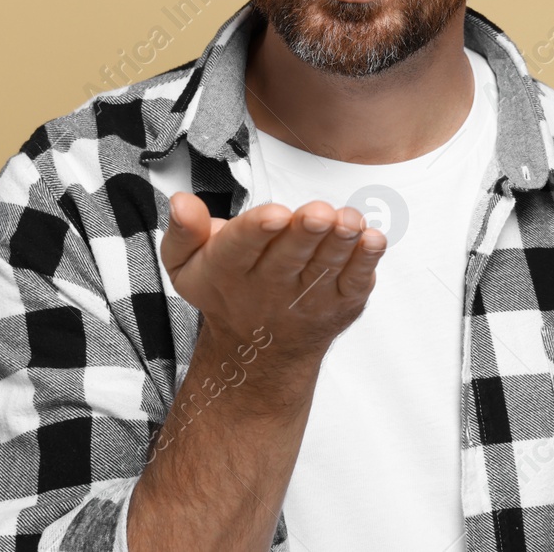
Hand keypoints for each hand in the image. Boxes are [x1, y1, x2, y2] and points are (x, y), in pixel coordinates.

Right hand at [161, 192, 386, 370]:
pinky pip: (355, 283)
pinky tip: (373, 241)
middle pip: (289, 257)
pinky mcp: (341, 304)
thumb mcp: (186, 265)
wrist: (259, 352)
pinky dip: (366, 263)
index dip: (257, 231)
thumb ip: (184, 232)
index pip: (240, 247)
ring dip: (340, 243)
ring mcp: (308, 298)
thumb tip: (180, 201)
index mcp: (229, 270)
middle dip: (305, 234)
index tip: (274, 214)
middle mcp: (269, 287)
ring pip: (325, 267)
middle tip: (318, 213)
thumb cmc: (226, 290)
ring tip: (350, 220)